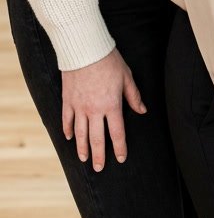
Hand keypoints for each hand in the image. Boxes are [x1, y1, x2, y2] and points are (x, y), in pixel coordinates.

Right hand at [61, 48, 145, 171]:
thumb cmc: (109, 61)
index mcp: (112, 105)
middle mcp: (95, 110)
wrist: (85, 48)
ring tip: (84, 159)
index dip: (120, 147)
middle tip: (99, 168)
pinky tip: (69, 138)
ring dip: (82, 148)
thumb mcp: (127, 77)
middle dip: (99, 155)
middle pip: (97, 139)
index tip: (121, 158)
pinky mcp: (67, 101)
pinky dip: (67, 131)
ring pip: (80, 134)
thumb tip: (142, 111)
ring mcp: (79, 107)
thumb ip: (133, 96)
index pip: (117, 133)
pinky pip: (66, 120)